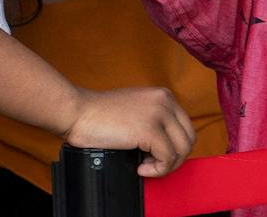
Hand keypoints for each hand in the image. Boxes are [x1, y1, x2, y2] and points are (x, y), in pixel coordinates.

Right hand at [63, 86, 195, 177]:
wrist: (78, 112)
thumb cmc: (100, 115)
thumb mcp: (137, 109)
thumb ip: (155, 119)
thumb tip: (168, 144)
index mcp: (164, 96)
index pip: (186, 126)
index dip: (175, 147)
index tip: (156, 155)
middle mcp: (165, 101)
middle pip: (188, 139)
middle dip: (174, 158)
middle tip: (153, 165)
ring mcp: (159, 114)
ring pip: (182, 150)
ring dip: (166, 166)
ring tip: (145, 167)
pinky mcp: (149, 130)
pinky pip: (167, 158)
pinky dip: (156, 170)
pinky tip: (140, 168)